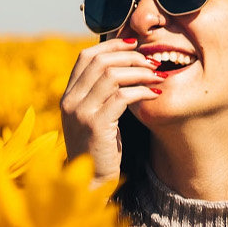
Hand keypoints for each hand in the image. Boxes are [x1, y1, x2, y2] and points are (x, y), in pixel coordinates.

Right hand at [59, 38, 164, 183]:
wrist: (91, 181)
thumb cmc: (101, 148)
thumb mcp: (97, 116)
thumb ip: (103, 94)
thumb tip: (126, 67)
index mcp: (68, 95)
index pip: (86, 56)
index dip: (112, 45)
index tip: (136, 45)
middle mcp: (70, 100)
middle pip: (100, 61)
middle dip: (131, 57)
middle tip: (153, 61)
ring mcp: (80, 112)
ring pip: (112, 75)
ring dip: (140, 72)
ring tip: (159, 76)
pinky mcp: (95, 125)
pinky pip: (122, 97)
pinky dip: (142, 91)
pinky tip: (155, 94)